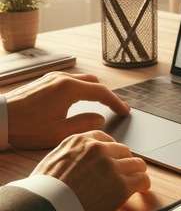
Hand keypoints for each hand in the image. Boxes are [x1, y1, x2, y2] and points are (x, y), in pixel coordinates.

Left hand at [6, 71, 129, 148]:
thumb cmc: (26, 127)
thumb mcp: (59, 132)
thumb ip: (85, 124)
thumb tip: (99, 119)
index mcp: (69, 89)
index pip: (102, 92)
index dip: (116, 102)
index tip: (125, 111)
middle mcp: (62, 79)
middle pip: (93, 82)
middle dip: (105, 95)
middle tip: (113, 109)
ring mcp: (52, 78)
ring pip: (81, 80)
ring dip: (92, 91)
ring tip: (97, 106)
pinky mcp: (43, 81)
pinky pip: (69, 81)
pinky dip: (80, 90)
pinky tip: (77, 102)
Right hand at [31, 130, 150, 210]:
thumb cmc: (42, 192)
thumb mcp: (51, 161)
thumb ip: (69, 154)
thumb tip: (77, 159)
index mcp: (80, 141)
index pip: (104, 138)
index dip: (112, 149)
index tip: (114, 157)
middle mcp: (98, 149)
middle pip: (123, 150)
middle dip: (125, 162)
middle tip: (126, 173)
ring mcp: (112, 166)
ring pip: (137, 163)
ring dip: (137, 172)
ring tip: (137, 181)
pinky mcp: (121, 185)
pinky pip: (142, 180)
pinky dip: (143, 185)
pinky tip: (142, 190)